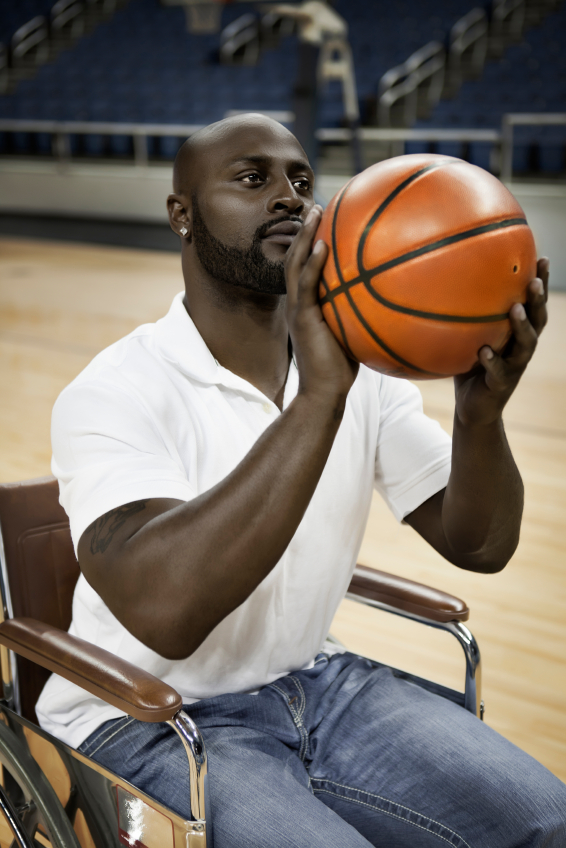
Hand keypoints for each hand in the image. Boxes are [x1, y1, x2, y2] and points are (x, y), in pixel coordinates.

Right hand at [285, 205, 358, 403]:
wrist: (325, 392)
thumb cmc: (343, 369)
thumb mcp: (355, 333)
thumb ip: (362, 313)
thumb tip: (391, 299)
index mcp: (309, 304)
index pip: (307, 267)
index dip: (312, 242)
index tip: (326, 220)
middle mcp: (299, 303)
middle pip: (297, 258)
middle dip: (305, 230)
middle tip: (317, 206)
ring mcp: (297, 310)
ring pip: (295, 265)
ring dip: (304, 237)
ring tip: (315, 213)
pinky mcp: (301, 319)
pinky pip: (305, 287)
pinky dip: (311, 265)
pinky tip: (321, 247)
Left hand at [454, 258, 548, 426]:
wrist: (473, 408)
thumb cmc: (470, 367)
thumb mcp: (469, 338)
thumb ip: (466, 317)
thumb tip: (444, 283)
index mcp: (517, 334)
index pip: (533, 304)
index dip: (540, 282)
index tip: (541, 258)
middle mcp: (521, 348)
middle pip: (538, 320)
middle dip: (538, 300)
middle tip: (534, 280)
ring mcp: (514, 367)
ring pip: (526, 345)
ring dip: (522, 326)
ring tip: (515, 309)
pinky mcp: (501, 384)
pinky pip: (499, 371)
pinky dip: (492, 360)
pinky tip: (484, 351)